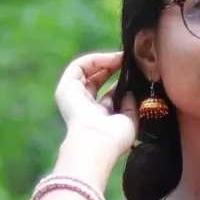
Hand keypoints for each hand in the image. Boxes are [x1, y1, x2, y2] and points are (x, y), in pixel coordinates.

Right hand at [52, 50, 135, 184]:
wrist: (97, 141)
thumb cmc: (114, 137)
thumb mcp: (129, 120)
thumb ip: (131, 105)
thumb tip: (131, 92)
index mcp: (99, 118)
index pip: (108, 95)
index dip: (119, 82)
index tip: (133, 74)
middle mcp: (85, 106)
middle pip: (96, 80)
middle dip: (112, 68)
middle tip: (127, 61)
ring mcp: (73, 96)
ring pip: (87, 71)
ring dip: (104, 61)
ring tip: (120, 58)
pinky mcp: (66, 87)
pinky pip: (78, 66)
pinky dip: (94, 59)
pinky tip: (110, 59)